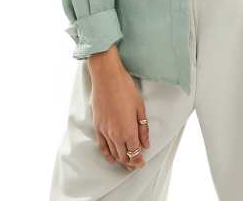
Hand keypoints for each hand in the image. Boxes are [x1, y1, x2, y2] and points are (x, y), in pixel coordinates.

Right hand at [87, 46, 149, 170]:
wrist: (107, 78)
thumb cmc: (125, 88)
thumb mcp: (140, 107)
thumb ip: (143, 128)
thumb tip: (146, 144)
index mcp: (128, 130)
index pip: (134, 153)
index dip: (138, 161)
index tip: (142, 163)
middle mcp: (115, 134)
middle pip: (123, 156)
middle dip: (130, 163)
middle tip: (136, 165)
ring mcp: (105, 131)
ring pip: (113, 153)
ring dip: (120, 160)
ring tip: (126, 164)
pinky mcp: (97, 126)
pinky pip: (102, 146)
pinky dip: (107, 154)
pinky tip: (110, 158)